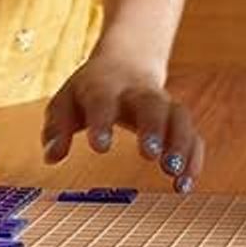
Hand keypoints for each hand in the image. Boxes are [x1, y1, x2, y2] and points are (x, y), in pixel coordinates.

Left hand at [40, 52, 204, 193]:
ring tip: (174, 173)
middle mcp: (138, 93)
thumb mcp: (66, 101)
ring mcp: (162, 104)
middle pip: (150, 103)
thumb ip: (56, 128)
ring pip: (178, 116)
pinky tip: (185, 184)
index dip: (102, 120)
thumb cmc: (90, 91)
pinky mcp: (177, 119)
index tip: (100, 146)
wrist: (126, 61)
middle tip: (150, 155)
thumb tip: (52, 156)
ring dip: (180, 143)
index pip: (103, 99)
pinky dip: (193, 158)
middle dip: (153, 127)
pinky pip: (193, 134)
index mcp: (104, 86)